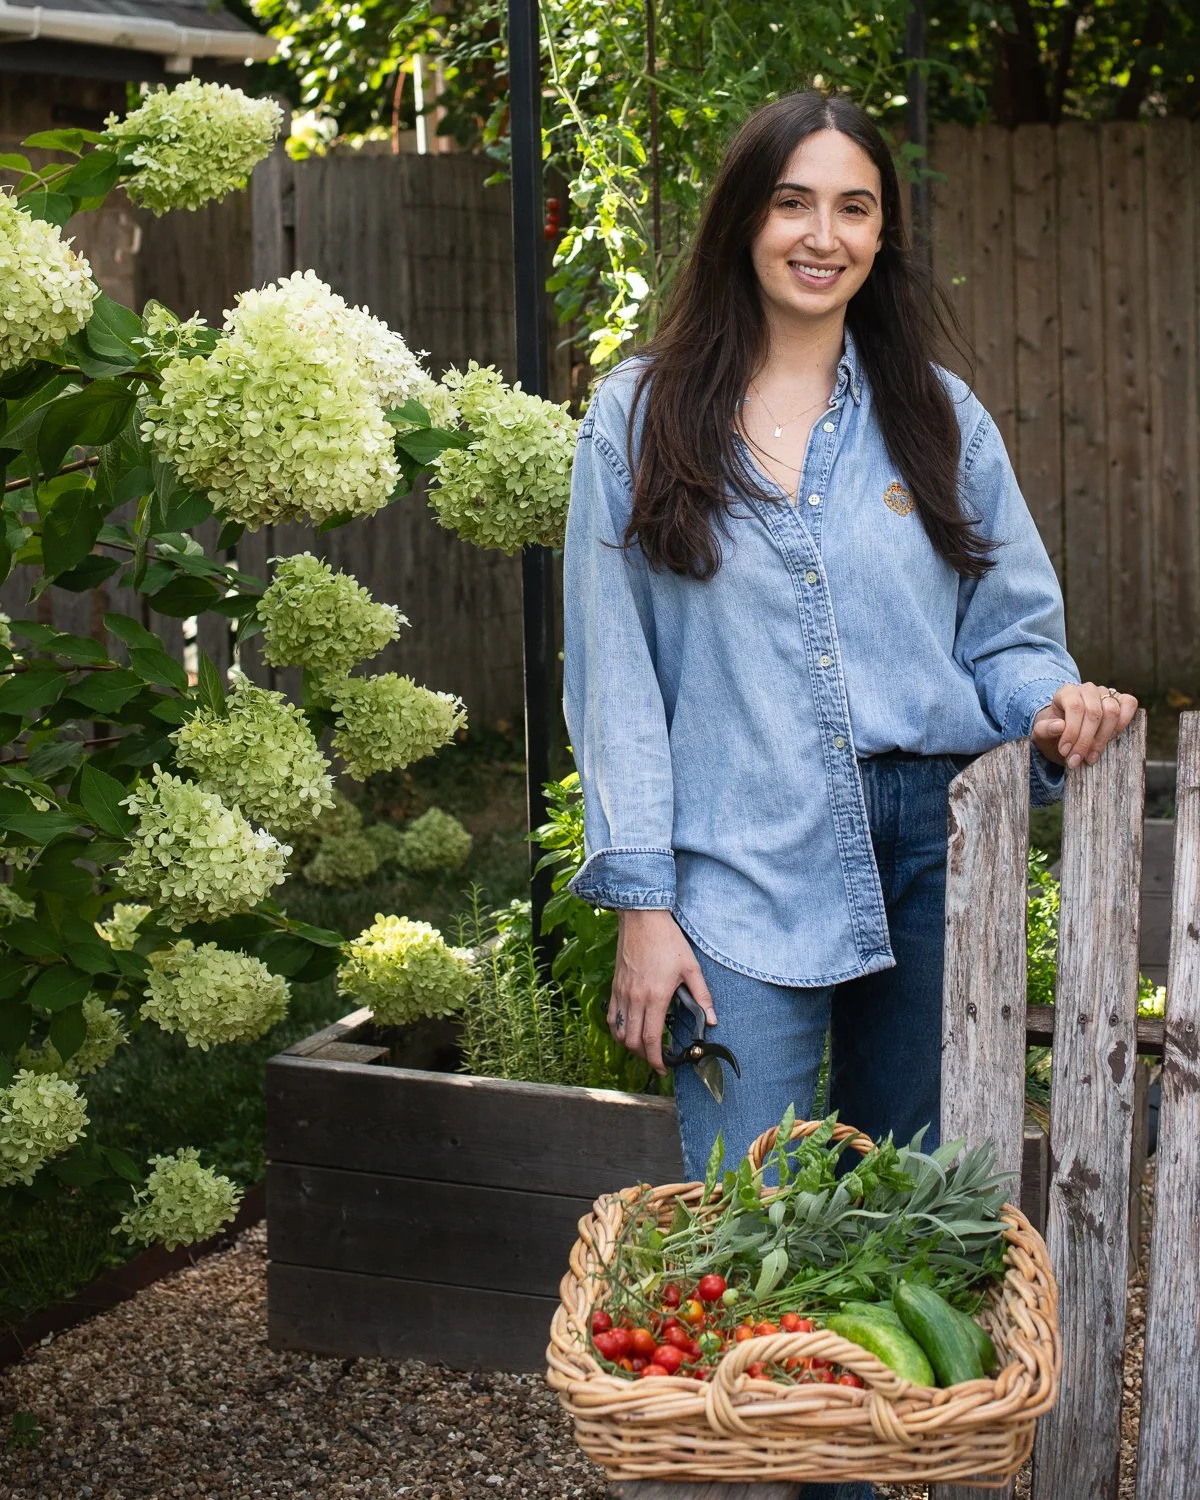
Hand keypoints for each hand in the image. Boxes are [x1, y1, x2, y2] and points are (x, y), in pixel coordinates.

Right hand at [609, 910, 716, 1074]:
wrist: (642, 918)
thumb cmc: (668, 941)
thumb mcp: (691, 968)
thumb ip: (702, 997)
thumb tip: (711, 1020)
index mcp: (655, 997)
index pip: (651, 1040)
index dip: (656, 1060)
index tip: (664, 1067)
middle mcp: (635, 998)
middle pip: (633, 1041)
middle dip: (645, 1056)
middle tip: (658, 1057)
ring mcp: (622, 993)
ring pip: (620, 1031)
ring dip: (631, 1044)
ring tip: (645, 1045)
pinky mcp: (615, 986)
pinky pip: (612, 1016)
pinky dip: (618, 1029)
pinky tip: (629, 1028)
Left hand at [1031, 681, 1137, 767]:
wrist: (1067, 732)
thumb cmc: (1054, 732)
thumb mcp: (1042, 733)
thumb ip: (1045, 729)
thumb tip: (1059, 726)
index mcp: (1066, 692)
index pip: (1074, 707)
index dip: (1072, 731)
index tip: (1065, 752)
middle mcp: (1087, 689)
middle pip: (1093, 713)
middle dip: (1085, 741)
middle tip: (1077, 760)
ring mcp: (1106, 693)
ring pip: (1112, 711)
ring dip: (1103, 738)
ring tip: (1091, 756)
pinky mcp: (1121, 699)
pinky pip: (1129, 704)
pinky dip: (1123, 722)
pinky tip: (1111, 739)